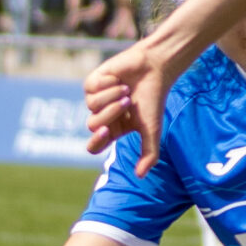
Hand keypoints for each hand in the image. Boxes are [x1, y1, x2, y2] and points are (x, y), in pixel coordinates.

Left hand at [84, 36, 185, 171]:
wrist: (154, 69)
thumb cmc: (153, 100)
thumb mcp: (152, 130)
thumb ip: (148, 154)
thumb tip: (139, 176)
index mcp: (114, 130)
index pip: (94, 146)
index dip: (96, 141)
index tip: (106, 131)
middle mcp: (103, 116)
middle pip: (92, 125)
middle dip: (110, 112)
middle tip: (129, 101)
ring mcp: (96, 99)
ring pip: (91, 105)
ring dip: (112, 96)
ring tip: (126, 89)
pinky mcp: (93, 82)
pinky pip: (90, 88)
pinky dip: (107, 83)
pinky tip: (118, 78)